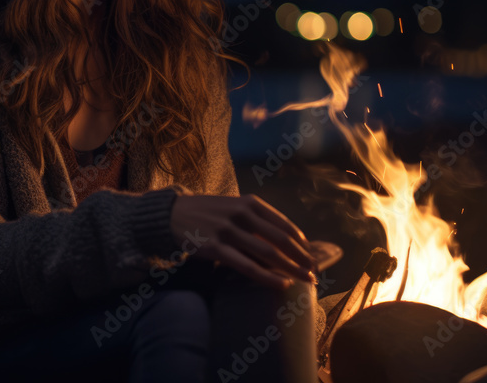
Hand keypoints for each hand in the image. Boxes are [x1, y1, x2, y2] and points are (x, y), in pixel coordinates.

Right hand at [169, 192, 317, 289]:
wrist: (171, 214)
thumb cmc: (207, 214)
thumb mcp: (233, 208)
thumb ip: (256, 220)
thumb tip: (283, 242)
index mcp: (249, 203)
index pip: (283, 224)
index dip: (301, 243)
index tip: (311, 256)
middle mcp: (241, 214)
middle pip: (280, 240)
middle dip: (302, 258)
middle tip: (315, 272)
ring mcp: (228, 231)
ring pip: (267, 254)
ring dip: (291, 269)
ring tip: (306, 281)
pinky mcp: (215, 248)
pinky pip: (247, 266)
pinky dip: (268, 277)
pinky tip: (282, 284)